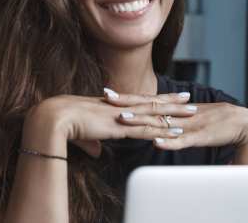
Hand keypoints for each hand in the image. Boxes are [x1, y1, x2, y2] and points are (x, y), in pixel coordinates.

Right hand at [23, 91, 194, 157]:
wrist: (54, 118)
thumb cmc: (63, 124)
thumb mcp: (82, 134)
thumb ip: (92, 141)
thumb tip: (95, 150)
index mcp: (114, 106)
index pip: (140, 100)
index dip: (155, 98)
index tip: (169, 96)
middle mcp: (122, 108)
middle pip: (153, 102)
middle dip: (173, 101)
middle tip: (189, 98)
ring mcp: (123, 116)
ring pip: (156, 113)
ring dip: (175, 114)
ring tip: (192, 112)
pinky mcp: (122, 127)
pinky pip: (148, 129)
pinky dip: (164, 131)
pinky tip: (177, 132)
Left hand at [105, 95, 247, 163]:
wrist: (243, 123)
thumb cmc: (217, 123)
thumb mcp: (192, 120)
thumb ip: (176, 121)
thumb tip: (159, 124)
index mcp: (177, 109)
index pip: (149, 101)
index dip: (129, 98)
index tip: (108, 95)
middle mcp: (180, 113)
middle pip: (149, 107)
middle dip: (127, 103)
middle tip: (107, 98)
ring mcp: (189, 124)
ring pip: (162, 122)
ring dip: (143, 121)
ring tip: (123, 119)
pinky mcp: (200, 136)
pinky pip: (182, 140)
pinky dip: (169, 141)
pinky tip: (156, 142)